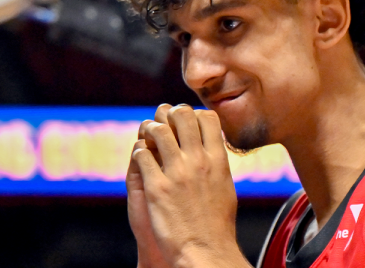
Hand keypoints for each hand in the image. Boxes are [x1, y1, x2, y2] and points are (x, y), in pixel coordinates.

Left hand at [129, 104, 246, 267]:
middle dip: (170, 114)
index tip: (186, 121)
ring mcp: (176, 173)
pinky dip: (139, 150)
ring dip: (150, 129)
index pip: (207, 118)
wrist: (204, 251)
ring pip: (158, 130)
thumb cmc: (216, 225)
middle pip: (182, 116)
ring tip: (148, 137)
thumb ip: (217, 164)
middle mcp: (198, 161)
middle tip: (164, 122)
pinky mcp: (156, 187)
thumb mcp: (225, 187)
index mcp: (218, 160)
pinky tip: (141, 157)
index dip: (194, 113)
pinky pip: (142, 154)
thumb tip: (212, 149)